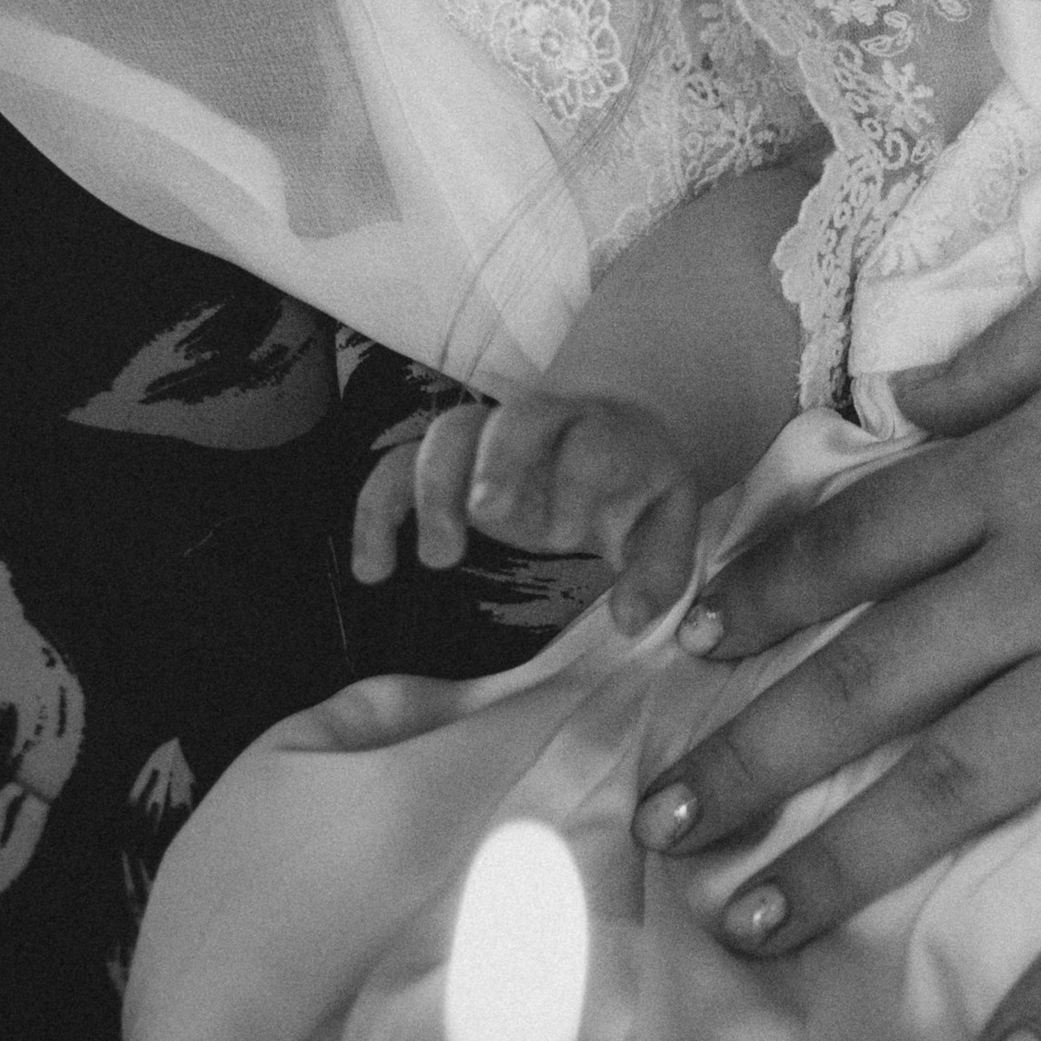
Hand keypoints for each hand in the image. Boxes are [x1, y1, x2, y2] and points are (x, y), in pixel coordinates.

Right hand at [350, 391, 703, 634]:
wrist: (615, 437)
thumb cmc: (638, 490)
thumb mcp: (667, 528)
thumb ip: (659, 572)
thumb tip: (628, 620)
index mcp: (607, 435)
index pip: (590, 442)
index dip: (576, 481)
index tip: (566, 536)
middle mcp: (546, 427)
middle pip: (513, 420)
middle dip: (499, 464)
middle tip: (490, 515)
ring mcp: (489, 442)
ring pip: (448, 433)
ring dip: (434, 487)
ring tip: (439, 558)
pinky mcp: (450, 467)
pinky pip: (397, 468)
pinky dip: (376, 510)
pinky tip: (372, 570)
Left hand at [633, 206, 1040, 1040]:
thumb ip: (1009, 348)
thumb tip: (906, 399)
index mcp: (1024, 467)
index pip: (858, 539)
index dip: (764, 586)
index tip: (689, 639)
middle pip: (866, 676)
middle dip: (751, 750)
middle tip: (658, 825)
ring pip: (953, 784)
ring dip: (840, 860)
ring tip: (743, 928)